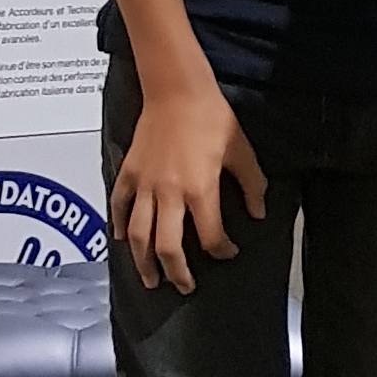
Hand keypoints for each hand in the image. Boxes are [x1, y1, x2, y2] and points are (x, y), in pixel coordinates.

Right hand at [110, 85, 265, 292]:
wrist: (177, 90)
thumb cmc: (211, 117)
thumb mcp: (241, 149)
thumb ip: (252, 184)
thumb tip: (257, 212)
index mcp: (199, 189)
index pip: (210, 236)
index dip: (222, 250)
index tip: (228, 253)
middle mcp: (169, 194)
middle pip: (167, 247)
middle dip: (176, 273)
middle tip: (183, 287)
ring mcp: (144, 185)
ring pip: (138, 235)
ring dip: (143, 262)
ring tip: (150, 279)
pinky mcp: (128, 173)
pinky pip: (120, 206)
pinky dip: (119, 225)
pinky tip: (123, 239)